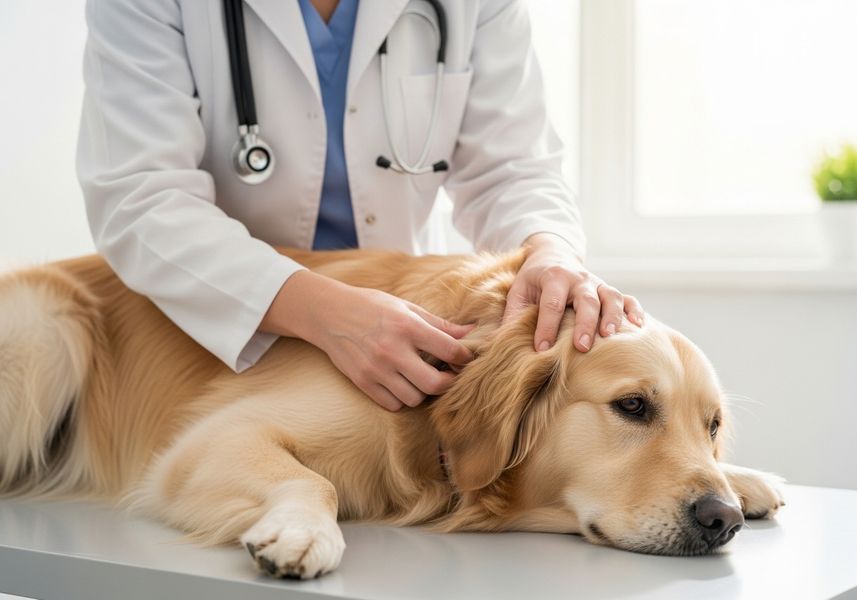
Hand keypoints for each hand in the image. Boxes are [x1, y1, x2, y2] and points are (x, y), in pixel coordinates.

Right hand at [261, 270, 473, 410]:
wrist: (328, 313)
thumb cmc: (371, 306)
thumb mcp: (406, 307)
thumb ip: (439, 324)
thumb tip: (472, 332)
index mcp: (407, 326)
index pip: (450, 350)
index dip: (464, 357)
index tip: (464, 358)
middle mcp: (392, 350)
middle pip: (435, 384)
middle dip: (448, 383)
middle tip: (448, 375)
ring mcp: (375, 369)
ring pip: (414, 398)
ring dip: (423, 392)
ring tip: (421, 378)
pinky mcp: (362, 382)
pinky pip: (393, 404)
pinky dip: (401, 398)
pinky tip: (401, 383)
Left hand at [503, 233, 644, 352]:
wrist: (553, 255)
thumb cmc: (533, 280)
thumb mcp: (518, 291)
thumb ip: (512, 314)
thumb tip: (499, 343)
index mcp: (553, 278)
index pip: (551, 303)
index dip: (546, 326)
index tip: (541, 348)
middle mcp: (578, 279)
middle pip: (585, 300)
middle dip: (584, 324)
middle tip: (582, 347)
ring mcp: (597, 283)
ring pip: (610, 297)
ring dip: (612, 317)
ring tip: (610, 337)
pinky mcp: (608, 289)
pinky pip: (627, 298)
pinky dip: (635, 311)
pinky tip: (639, 327)